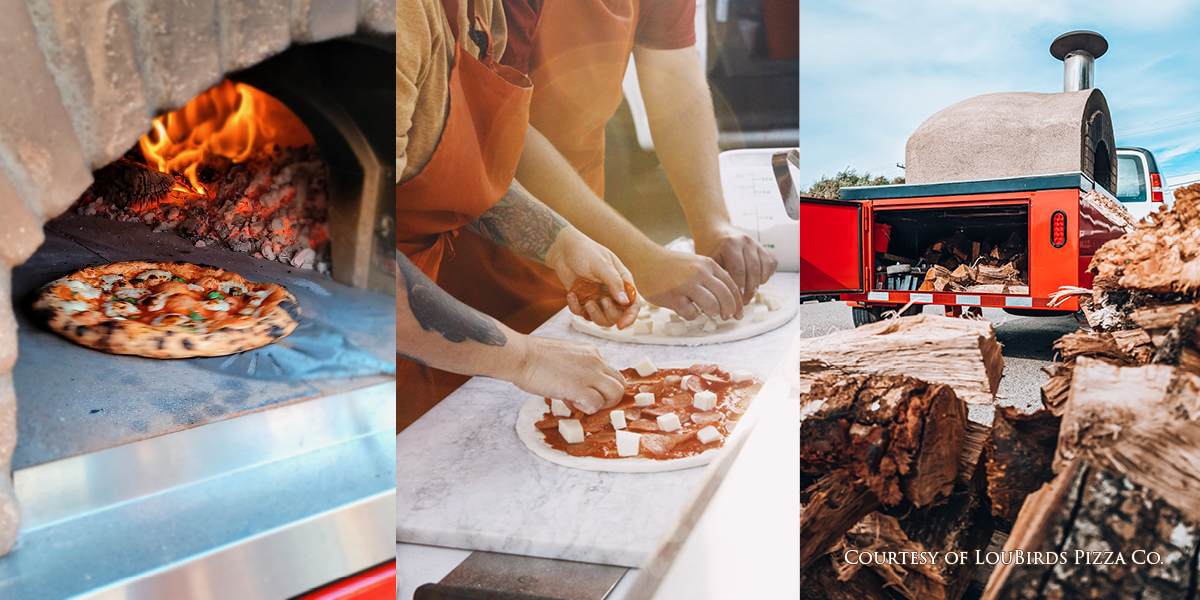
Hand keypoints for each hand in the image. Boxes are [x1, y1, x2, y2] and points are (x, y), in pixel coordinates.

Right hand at [506, 335, 625, 413]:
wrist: (521, 356)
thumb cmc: (533, 358)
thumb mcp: (561, 362)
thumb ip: (574, 375)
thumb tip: (575, 397)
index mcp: (590, 352)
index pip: (609, 373)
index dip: (601, 387)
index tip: (586, 393)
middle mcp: (595, 360)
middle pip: (620, 383)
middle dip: (608, 397)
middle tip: (590, 403)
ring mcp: (590, 373)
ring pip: (616, 393)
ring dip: (602, 404)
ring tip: (582, 404)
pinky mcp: (581, 387)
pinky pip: (597, 404)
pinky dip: (588, 409)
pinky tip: (572, 404)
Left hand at [546, 227, 639, 328]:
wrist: (563, 249)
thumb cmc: (585, 251)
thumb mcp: (601, 264)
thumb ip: (614, 282)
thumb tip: (625, 301)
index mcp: (622, 281)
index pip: (632, 304)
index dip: (630, 317)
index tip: (621, 326)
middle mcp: (611, 292)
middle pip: (617, 315)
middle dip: (610, 313)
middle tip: (602, 301)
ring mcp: (597, 297)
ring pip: (600, 319)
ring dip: (594, 314)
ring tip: (586, 301)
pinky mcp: (582, 300)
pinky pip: (581, 312)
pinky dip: (575, 307)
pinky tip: (571, 294)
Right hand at [632, 248, 742, 320]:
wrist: (646, 259)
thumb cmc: (672, 265)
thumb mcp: (696, 264)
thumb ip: (711, 277)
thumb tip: (728, 298)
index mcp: (708, 265)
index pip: (731, 286)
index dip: (738, 302)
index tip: (739, 313)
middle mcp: (700, 273)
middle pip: (725, 297)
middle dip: (729, 311)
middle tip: (726, 317)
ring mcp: (686, 285)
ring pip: (711, 306)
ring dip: (712, 313)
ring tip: (707, 313)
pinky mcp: (673, 296)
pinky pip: (690, 313)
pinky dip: (691, 315)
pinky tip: (686, 309)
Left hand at [694, 223, 778, 302]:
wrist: (715, 229)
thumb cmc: (709, 247)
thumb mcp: (707, 260)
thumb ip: (716, 274)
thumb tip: (724, 298)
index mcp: (729, 244)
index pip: (739, 271)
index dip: (739, 288)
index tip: (735, 300)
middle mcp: (745, 241)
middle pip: (754, 271)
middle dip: (750, 290)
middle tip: (745, 302)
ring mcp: (756, 243)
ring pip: (765, 267)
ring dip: (760, 283)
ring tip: (751, 291)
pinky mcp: (762, 246)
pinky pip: (772, 262)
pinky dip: (767, 273)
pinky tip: (757, 280)